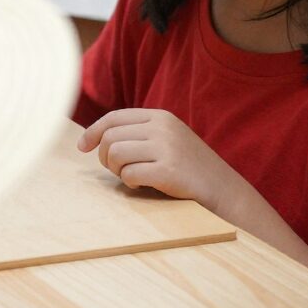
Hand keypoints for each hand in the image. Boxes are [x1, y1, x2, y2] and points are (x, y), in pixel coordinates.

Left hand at [78, 107, 241, 209]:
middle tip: (117, 170)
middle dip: (105, 157)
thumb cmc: (189, 169)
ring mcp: (166, 147)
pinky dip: (130, 183)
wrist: (224, 191)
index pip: (114, 117)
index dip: (93, 131)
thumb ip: (140, 134)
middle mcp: (162, 127)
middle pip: (110, 136)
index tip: (82, 146)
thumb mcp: (167, 140)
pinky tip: (143, 185)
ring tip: (133, 177)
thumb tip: (97, 138)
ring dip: (117, 170)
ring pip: (116, 153)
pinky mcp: (168, 170)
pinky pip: (130, 174)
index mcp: (160, 116)